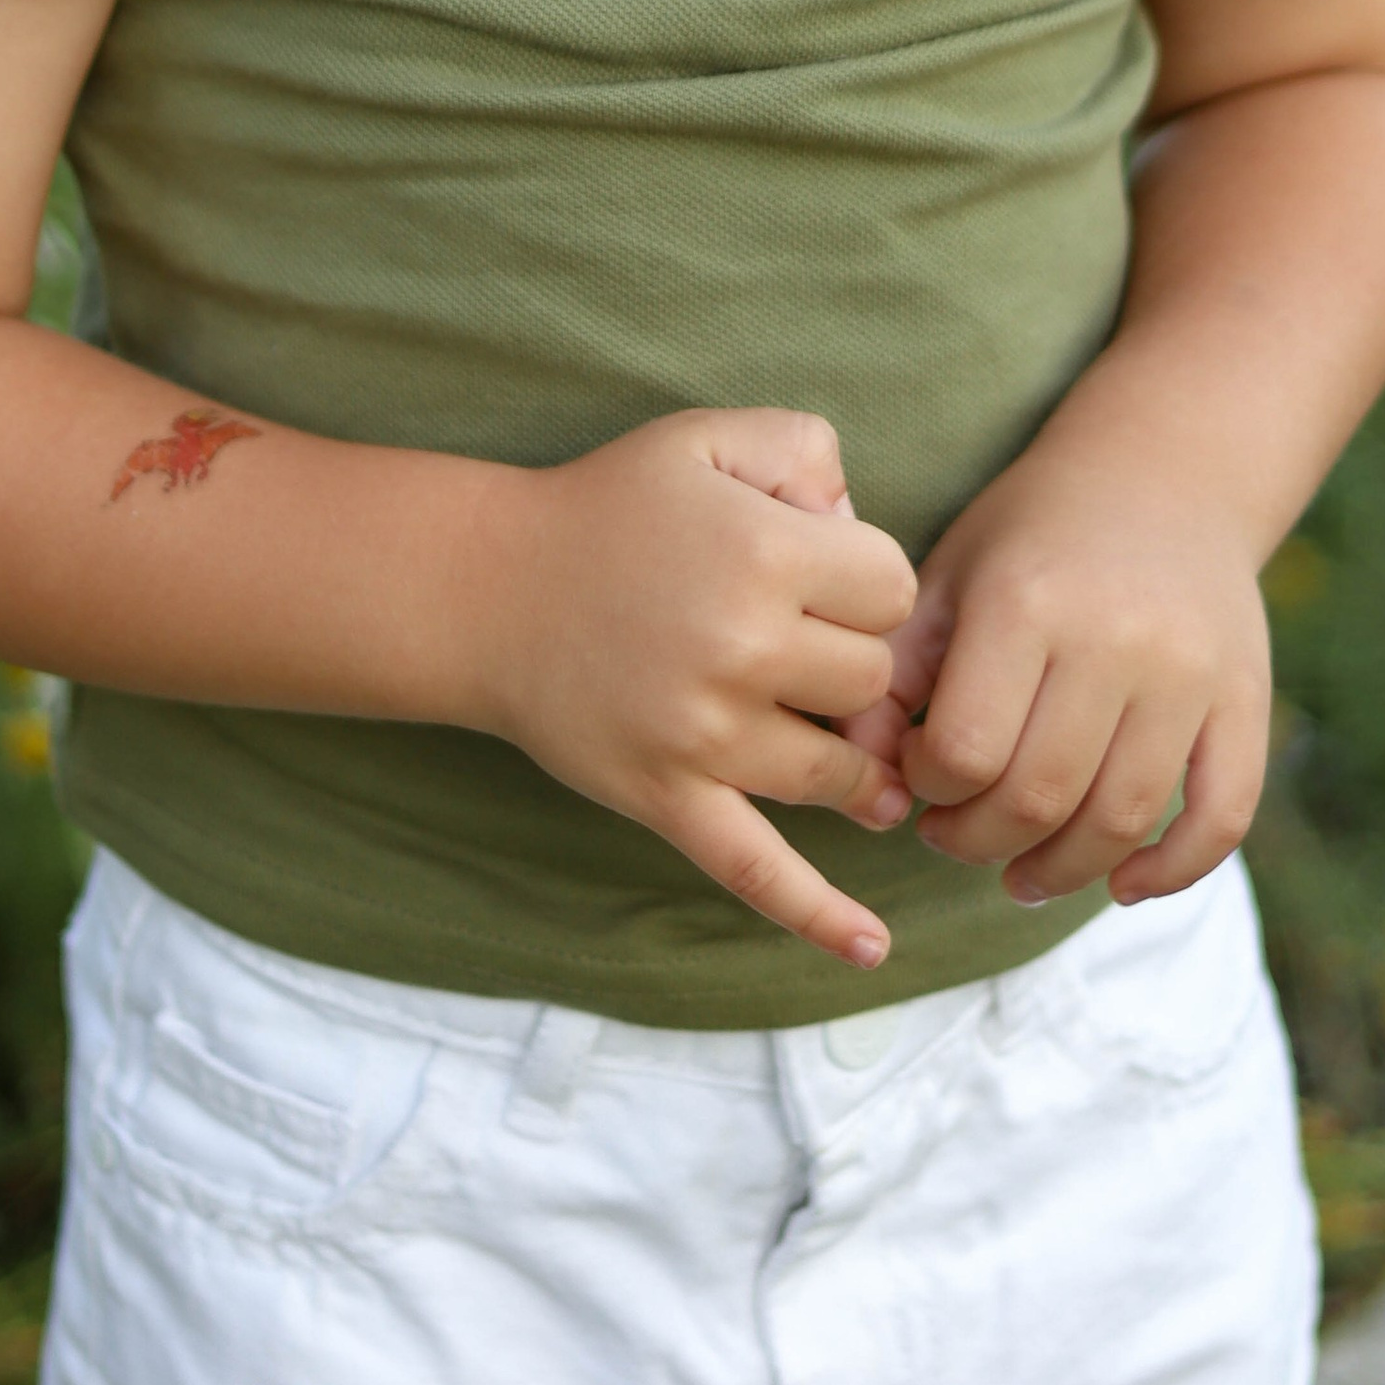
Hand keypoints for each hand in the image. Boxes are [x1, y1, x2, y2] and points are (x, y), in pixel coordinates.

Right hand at [476, 407, 918, 967]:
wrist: (489, 587)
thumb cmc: (611, 507)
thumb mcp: (709, 436)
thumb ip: (808, 449)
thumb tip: (859, 529)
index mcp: (765, 553)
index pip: (895, 589)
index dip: (871, 580)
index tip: (828, 574)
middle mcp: (743, 647)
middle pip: (874, 683)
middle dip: (858, 663)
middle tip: (811, 644)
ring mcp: (705, 734)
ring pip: (840, 772)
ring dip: (855, 763)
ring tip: (851, 750)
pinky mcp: (667, 797)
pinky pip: (755, 868)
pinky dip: (818, 915)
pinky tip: (873, 949)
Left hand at [854, 426, 1272, 909]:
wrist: (1166, 472)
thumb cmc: (1034, 533)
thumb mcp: (950, 573)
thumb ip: (897, 668)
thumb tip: (864, 766)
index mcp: (1026, 602)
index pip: (964, 751)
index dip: (928, 787)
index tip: (921, 772)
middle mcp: (1115, 638)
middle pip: (1038, 797)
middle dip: (978, 841)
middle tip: (955, 833)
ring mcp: (1190, 672)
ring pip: (1121, 820)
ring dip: (1060, 871)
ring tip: (1020, 871)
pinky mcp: (1244, 697)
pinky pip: (1222, 814)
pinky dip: (1173, 871)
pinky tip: (1123, 885)